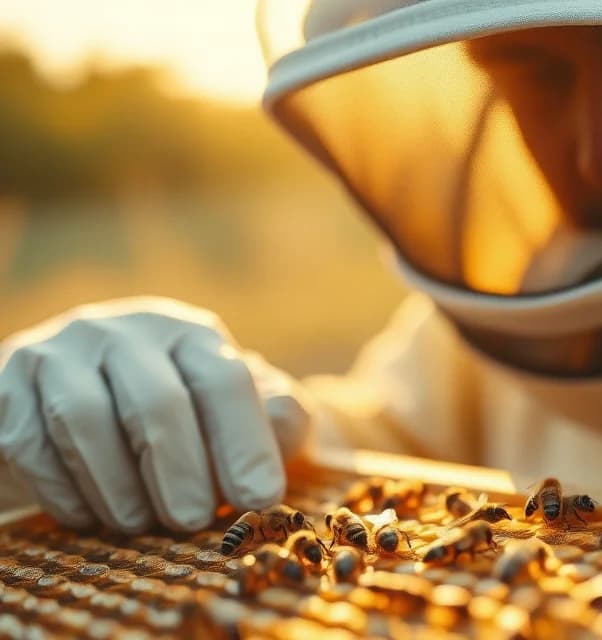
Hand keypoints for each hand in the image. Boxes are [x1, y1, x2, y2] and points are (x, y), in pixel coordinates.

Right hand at [0, 297, 310, 531]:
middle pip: (155, 403)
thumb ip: (276, 416)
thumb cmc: (187, 416)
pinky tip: (91, 515)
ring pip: (85, 422)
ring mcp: (58, 355)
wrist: (86, 402)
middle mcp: (122, 332)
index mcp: (189, 335)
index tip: (260, 499)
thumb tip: (284, 419)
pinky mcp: (6, 387)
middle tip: (195, 521)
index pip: (223, 381)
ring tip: (142, 524)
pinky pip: (29, 442)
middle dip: (181, 473)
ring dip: (118, 487)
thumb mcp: (241, 410)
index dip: (244, 444)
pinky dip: (64, 489)